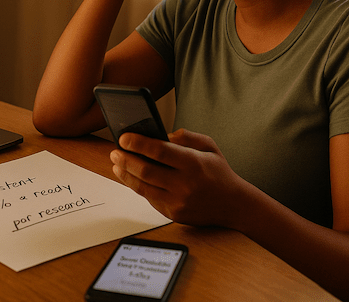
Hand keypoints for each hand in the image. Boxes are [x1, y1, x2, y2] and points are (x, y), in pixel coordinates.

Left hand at [110, 129, 245, 226]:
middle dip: (126, 159)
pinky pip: (150, 198)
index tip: (123, 137)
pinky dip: (137, 186)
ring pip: (143, 187)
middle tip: (115, 151)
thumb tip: (162, 135)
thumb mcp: (209, 146)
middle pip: (146, 170)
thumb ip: (187, 136)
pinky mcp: (174, 214)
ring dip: (126, 174)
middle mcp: (185, 184)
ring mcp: (179, 201)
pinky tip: (130, 177)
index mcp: (194, 163)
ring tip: (116, 163)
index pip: (160, 151)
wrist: (234, 205)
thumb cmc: (219, 172)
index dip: (139, 143)